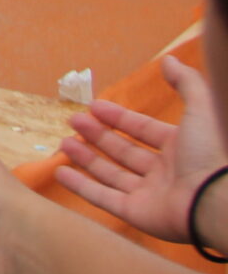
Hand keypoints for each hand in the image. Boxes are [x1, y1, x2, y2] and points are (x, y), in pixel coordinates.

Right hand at [53, 55, 220, 244]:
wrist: (216, 201)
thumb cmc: (209, 154)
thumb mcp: (200, 109)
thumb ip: (187, 84)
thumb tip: (169, 59)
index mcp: (179, 150)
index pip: (143, 131)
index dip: (119, 118)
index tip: (95, 106)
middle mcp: (163, 173)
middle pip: (123, 152)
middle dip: (98, 135)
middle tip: (74, 121)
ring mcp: (148, 195)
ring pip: (111, 175)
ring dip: (86, 159)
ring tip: (65, 143)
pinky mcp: (136, 214)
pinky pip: (103, 199)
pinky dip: (81, 186)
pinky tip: (61, 173)